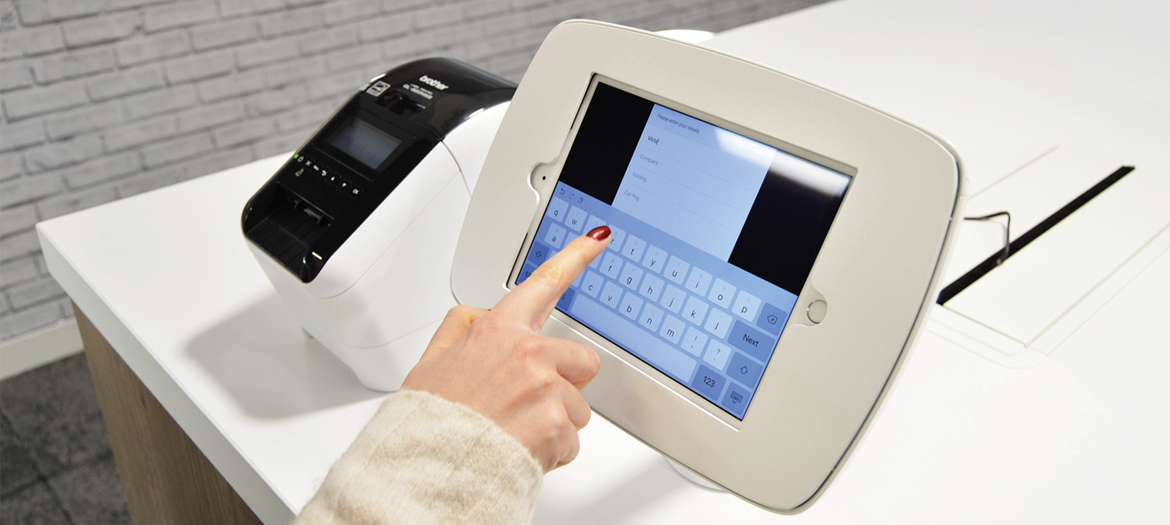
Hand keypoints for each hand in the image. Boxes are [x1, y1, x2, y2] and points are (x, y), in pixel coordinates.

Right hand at [402, 226, 611, 471]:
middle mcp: (527, 353)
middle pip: (581, 362)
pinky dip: (552, 453)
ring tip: (515, 432)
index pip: (543, 284)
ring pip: (577, 408)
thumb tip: (478, 316)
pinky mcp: (555, 424)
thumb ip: (459, 329)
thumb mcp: (431, 361)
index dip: (575, 256)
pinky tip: (521, 450)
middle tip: (529, 406)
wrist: (428, 468)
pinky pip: (571, 441)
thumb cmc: (429, 420)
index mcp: (497, 331)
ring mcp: (544, 388)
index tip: (599, 237)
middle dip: (566, 385)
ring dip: (555, 425)